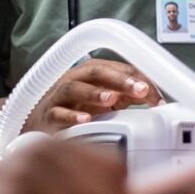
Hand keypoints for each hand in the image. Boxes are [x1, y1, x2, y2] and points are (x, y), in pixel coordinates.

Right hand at [24, 58, 161, 133]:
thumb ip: (128, 96)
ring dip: (94, 93)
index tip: (157, 95)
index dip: (138, 79)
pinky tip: (85, 120)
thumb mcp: (104, 100)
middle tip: (141, 90)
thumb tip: (156, 98)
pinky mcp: (48, 115)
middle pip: (97, 72)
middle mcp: (75, 79)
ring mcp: (59, 96)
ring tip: (111, 99)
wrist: (38, 123)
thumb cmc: (74, 108)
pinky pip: (58, 113)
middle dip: (121, 79)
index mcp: (91, 73)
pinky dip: (71, 116)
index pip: (118, 69)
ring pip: (74, 88)